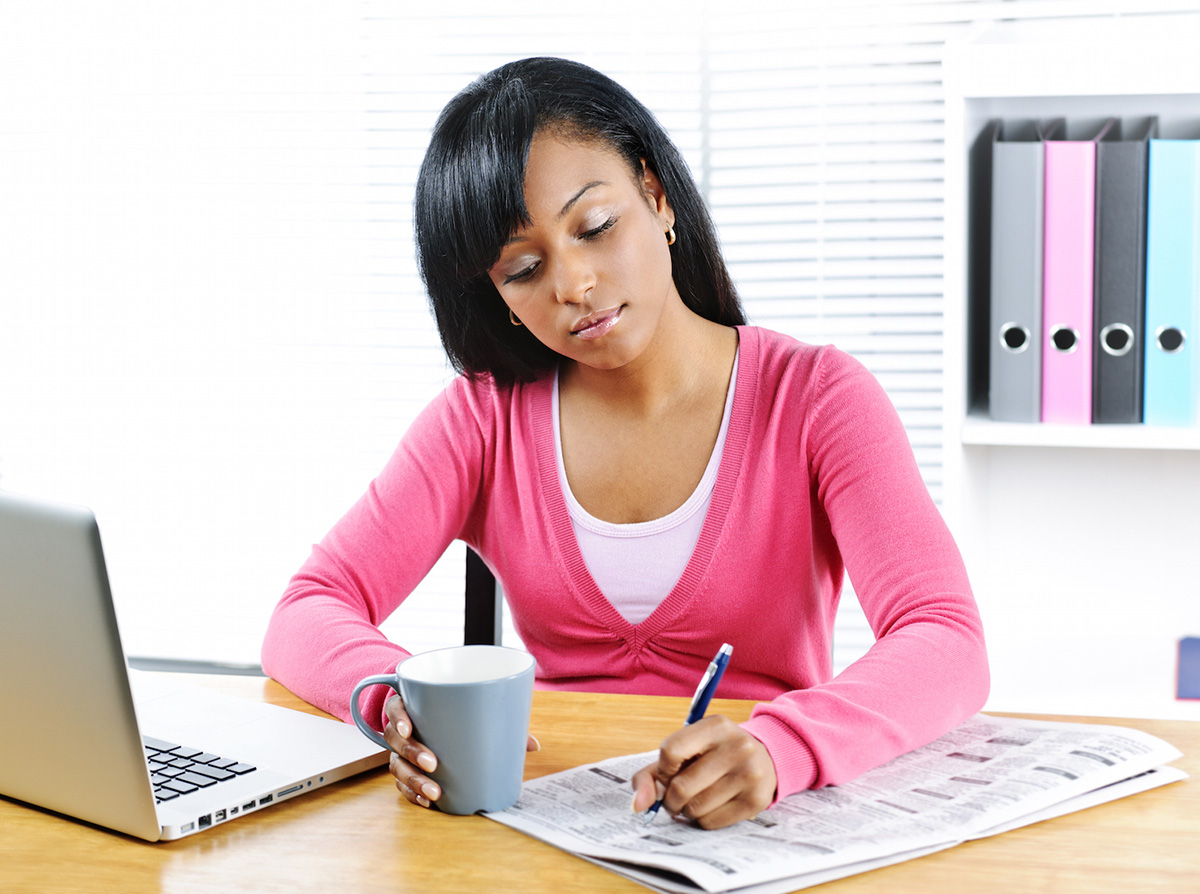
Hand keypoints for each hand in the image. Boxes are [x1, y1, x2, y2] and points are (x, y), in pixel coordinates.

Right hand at [383, 694, 541, 809]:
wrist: (437, 720)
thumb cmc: (455, 713)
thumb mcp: (472, 709)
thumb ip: (499, 721)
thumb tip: (533, 745)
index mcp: (412, 705)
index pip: (395, 707)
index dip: (398, 717)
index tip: (409, 728)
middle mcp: (401, 728)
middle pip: (394, 739)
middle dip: (411, 752)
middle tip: (433, 763)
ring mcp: (399, 751)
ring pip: (396, 765)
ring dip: (413, 780)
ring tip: (434, 792)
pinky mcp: (404, 770)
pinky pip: (401, 784)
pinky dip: (412, 794)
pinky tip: (427, 802)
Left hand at [630, 715, 775, 829]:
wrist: (764, 758)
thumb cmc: (714, 755)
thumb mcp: (686, 749)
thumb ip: (651, 773)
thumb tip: (637, 805)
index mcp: (715, 726)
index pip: (670, 751)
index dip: (662, 770)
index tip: (668, 773)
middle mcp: (737, 747)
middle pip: (681, 786)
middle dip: (670, 798)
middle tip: (676, 796)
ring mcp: (749, 774)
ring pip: (695, 808)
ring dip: (686, 811)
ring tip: (694, 800)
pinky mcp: (756, 800)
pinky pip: (712, 822)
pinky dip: (703, 820)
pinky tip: (711, 806)